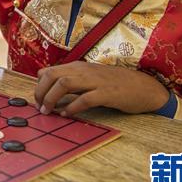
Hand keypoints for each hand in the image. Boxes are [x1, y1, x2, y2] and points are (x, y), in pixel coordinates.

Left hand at [34, 61, 169, 116]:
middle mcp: (85, 71)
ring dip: (52, 98)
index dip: (39, 85)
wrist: (144, 87)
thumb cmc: (115, 84)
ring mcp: (96, 81)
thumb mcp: (90, 78)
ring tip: (48, 111)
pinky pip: (85, 99)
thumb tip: (48, 86)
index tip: (37, 99)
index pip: (49, 70)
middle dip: (40, 91)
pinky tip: (67, 114)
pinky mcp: (107, 94)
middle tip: (39, 106)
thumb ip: (71, 80)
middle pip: (52, 75)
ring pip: (64, 83)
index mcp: (79, 67)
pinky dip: (72, 107)